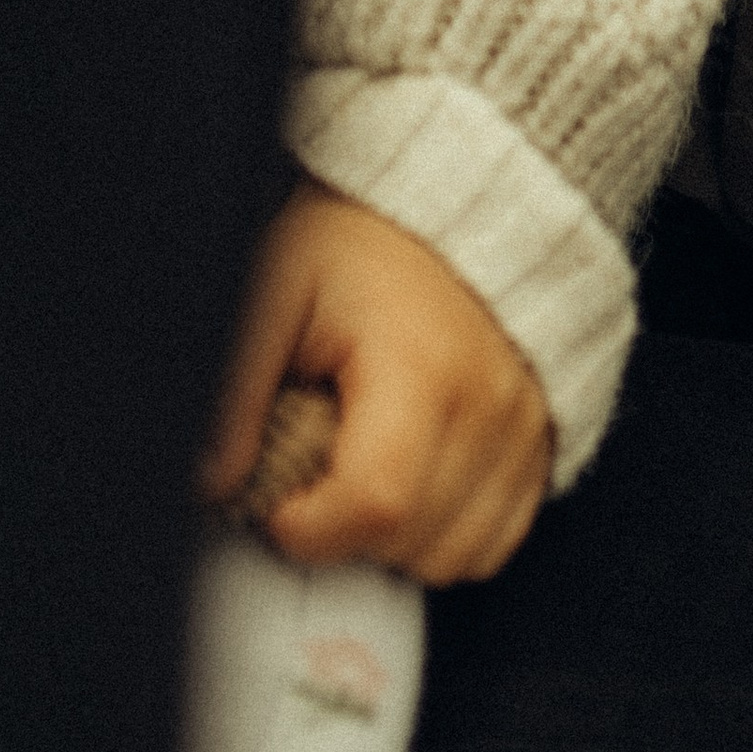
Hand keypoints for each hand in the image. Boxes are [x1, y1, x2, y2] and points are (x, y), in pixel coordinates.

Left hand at [204, 183, 553, 583]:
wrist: (447, 195)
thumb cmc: (361, 241)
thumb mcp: (278, 291)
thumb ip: (239, 390)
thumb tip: (210, 482)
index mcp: (423, 367)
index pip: (374, 505)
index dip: (307, 525)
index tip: (278, 495)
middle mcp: (490, 403)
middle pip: (410, 541)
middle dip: (342, 531)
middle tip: (314, 466)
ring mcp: (525, 425)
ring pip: (454, 556)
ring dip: (394, 540)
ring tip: (362, 468)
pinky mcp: (543, 440)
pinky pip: (497, 540)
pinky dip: (447, 533)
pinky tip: (411, 481)